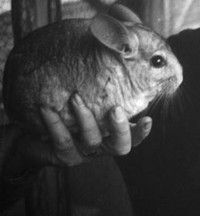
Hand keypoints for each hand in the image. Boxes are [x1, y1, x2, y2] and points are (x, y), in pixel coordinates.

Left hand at [9, 93, 151, 169]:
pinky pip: (62, 140)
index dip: (141, 132)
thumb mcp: (87, 105)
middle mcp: (102, 147)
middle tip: (116, 110)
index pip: (133, 137)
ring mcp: (84, 154)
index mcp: (112, 136)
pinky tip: (47, 108)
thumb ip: (102, 93)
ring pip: (91, 140)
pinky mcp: (64, 156)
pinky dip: (55, 123)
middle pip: (119, 146)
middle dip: (119, 128)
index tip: (148, 119)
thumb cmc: (67, 114)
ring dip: (85, 118)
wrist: (36, 138)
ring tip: (75, 97)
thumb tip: (114, 58)